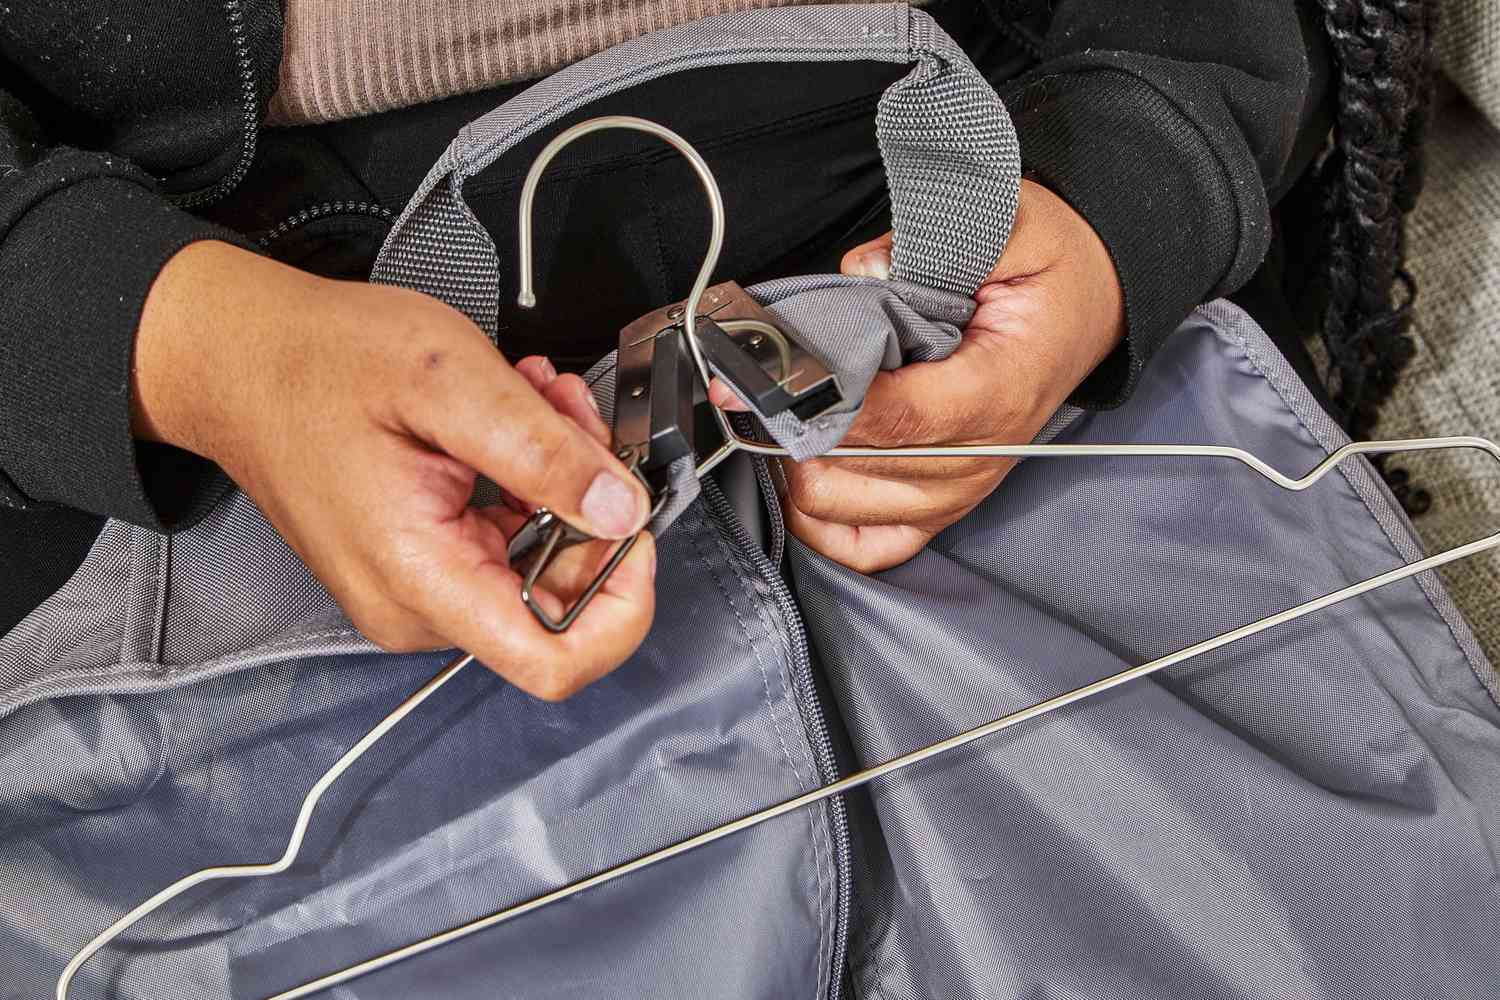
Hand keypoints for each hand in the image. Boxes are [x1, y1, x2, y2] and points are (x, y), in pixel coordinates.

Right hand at [132, 241, 655, 700]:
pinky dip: (531, 478)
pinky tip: (518, 419)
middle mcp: (419, 606)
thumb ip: (543, 453)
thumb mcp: (448, 381)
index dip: (622, 603)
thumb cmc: (316, 363)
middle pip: (562, 597)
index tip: (634, 526)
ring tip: (538, 401)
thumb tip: (622, 511)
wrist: (240, 359)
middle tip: (573, 418)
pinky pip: (509, 540)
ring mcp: (419, 589)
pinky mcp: (422, 563)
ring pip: (542, 558)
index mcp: (422, 579)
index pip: (556, 663)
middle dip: (590, 502)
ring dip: (562, 476)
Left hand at [712, 179, 1124, 571]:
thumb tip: (860, 271)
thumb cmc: (1048, 275)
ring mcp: (959, 490)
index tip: (771, 375)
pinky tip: (806, 476)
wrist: (1089, 308)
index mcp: (998, 390)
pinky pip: (871, 546)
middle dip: (797, 424)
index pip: (898, 418)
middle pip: (858, 466)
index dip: (826, 402)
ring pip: (845, 507)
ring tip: (789, 413)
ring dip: (801, 463)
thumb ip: (936, 241)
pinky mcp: (941, 507)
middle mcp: (979, 456)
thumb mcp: (1013, 226)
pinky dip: (825, 523)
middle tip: (761, 381)